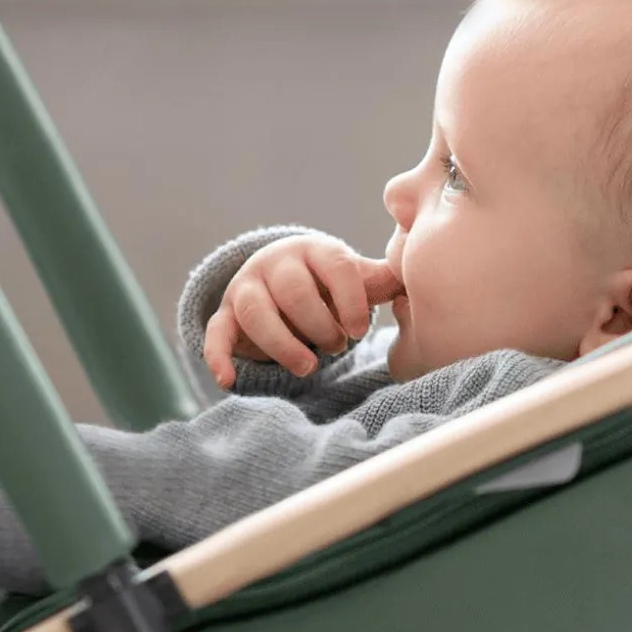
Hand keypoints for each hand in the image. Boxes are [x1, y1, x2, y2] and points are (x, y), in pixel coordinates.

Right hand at [203, 234, 400, 388]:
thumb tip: (415, 271)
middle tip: (336, 346)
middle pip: (294, 291)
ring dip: (283, 345)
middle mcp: (276, 263)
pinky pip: (217, 333)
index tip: (359, 330)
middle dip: (319, 326)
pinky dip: (219, 357)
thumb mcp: (354, 277)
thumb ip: (381, 278)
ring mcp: (247, 287)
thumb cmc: (327, 283)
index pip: (335, 267)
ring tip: (309, 367)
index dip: (350, 301)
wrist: (281, 277)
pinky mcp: (227, 314)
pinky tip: (228, 382)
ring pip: (256, 312)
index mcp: (315, 250)